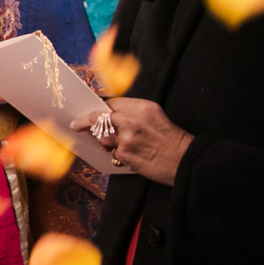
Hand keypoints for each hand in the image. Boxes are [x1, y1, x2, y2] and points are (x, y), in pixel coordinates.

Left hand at [73, 98, 190, 185]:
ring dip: (105, 141)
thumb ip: (133, 113)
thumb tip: (109, 114)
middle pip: (98, 117)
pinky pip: (113, 153)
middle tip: (77, 125)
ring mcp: (126, 138)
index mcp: (142, 107)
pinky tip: (131, 155)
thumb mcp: (155, 116)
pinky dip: (118, 155)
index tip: (90, 111)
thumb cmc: (172, 140)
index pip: (110, 103)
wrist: (186, 161)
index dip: (100, 108)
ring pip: (103, 137)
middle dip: (85, 122)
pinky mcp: (125, 154)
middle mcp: (132, 120)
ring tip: (118, 144)